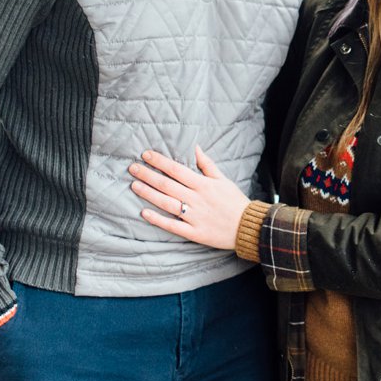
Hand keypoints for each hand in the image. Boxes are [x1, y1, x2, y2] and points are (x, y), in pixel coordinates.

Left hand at [128, 146, 249, 249]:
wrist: (248, 226)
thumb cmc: (234, 201)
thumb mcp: (223, 179)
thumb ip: (207, 164)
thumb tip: (194, 147)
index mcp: (204, 184)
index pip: (177, 169)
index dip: (160, 161)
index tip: (146, 155)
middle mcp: (197, 199)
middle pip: (168, 185)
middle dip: (148, 175)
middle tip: (132, 168)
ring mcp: (194, 216)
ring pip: (167, 203)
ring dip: (149, 194)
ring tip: (134, 185)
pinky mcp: (194, 232)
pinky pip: (173, 225)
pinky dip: (158, 219)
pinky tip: (144, 213)